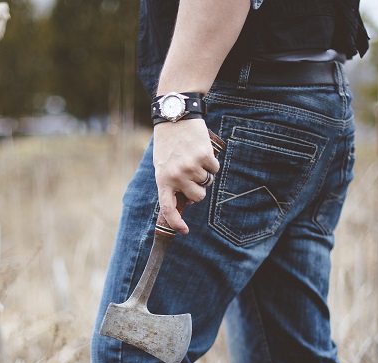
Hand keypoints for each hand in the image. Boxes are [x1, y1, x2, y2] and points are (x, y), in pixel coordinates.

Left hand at [153, 119, 220, 233]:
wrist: (175, 116)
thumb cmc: (168, 144)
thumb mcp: (162, 165)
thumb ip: (172, 183)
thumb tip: (188, 200)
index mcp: (163, 179)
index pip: (168, 208)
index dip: (176, 222)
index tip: (184, 231)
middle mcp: (177, 176)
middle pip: (198, 196)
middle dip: (198, 189)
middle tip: (192, 174)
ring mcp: (191, 167)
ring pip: (208, 182)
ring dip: (205, 173)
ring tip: (194, 158)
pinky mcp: (204, 156)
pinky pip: (215, 169)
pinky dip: (212, 162)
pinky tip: (201, 151)